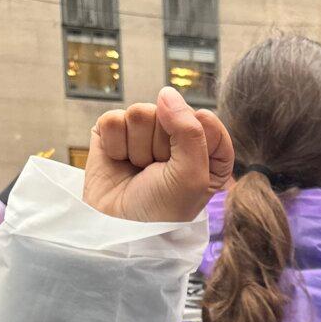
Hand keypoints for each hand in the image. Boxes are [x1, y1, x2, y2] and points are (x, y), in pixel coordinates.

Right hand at [82, 87, 232, 223]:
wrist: (118, 229)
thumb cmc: (162, 209)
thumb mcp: (192, 176)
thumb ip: (189, 131)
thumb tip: (166, 93)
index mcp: (207, 151)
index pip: (205, 120)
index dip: (192, 143)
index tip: (186, 169)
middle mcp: (176, 139)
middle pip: (170, 113)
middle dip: (160, 146)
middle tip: (156, 173)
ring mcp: (144, 133)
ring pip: (140, 112)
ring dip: (138, 147)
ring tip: (138, 169)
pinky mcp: (114, 133)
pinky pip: (113, 119)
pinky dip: (115, 144)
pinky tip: (119, 162)